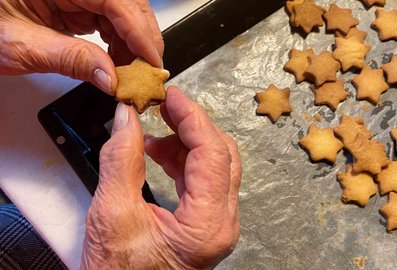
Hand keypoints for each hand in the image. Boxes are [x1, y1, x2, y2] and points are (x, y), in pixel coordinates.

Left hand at [0, 0, 162, 93]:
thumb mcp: (20, 46)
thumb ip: (70, 59)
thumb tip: (111, 78)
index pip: (115, 0)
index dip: (139, 32)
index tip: (152, 63)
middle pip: (126, 3)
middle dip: (142, 38)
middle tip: (147, 72)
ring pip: (121, 13)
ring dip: (131, 44)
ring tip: (130, 73)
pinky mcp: (74, 4)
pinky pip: (108, 20)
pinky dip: (118, 43)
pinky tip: (117, 62)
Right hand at [81, 86, 241, 268]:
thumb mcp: (112, 213)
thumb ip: (121, 159)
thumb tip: (128, 117)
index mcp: (207, 224)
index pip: (213, 154)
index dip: (192, 117)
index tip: (171, 95)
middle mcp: (222, 223)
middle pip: (222, 155)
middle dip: (192, 125)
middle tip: (164, 106)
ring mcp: (217, 223)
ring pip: (215, 165)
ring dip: (186, 142)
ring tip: (154, 132)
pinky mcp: (205, 222)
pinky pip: (203, 179)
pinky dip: (183, 160)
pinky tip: (158, 152)